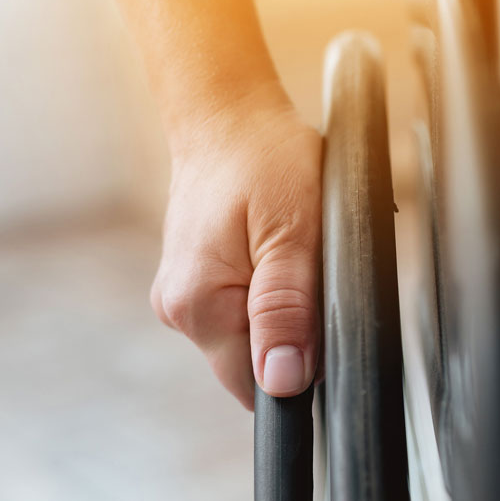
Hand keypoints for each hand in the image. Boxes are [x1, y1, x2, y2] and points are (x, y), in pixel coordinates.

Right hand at [150, 91, 321, 409]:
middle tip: (309, 266)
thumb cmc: (264, 159)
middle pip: (256, 361)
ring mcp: (184, 295)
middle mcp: (179, 309)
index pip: (256, 386)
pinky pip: (244, 306)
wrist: (228, 115)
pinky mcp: (196, 280)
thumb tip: (284, 381)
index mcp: (198, 306)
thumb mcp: (294, 234)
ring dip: (285, 305)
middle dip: (296, 329)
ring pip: (254, 333)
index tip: (318, 319)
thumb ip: (288, 310)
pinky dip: (270, 286)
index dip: (299, 366)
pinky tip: (275, 247)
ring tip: (290, 248)